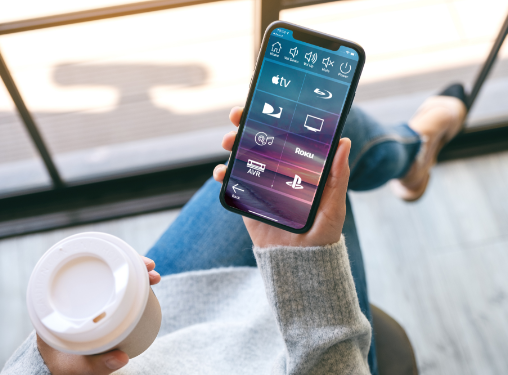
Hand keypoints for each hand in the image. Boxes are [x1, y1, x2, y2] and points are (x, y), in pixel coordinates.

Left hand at [37, 256, 160, 374]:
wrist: (57, 369)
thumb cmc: (62, 365)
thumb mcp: (74, 368)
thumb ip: (96, 364)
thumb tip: (123, 358)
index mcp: (57, 302)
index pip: (82, 270)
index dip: (110, 262)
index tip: (134, 263)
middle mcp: (72, 295)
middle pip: (103, 269)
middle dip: (131, 264)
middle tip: (151, 270)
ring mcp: (87, 298)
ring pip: (112, 278)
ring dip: (136, 274)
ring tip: (154, 278)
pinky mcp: (99, 305)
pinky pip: (116, 289)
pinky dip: (133, 285)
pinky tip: (147, 286)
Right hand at [214, 107, 350, 247]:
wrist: (299, 262)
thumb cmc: (322, 233)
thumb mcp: (334, 204)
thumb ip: (338, 176)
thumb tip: (344, 142)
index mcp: (299, 167)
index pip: (286, 136)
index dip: (274, 118)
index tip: (264, 101)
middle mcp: (279, 171)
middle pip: (259, 141)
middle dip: (245, 125)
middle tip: (237, 116)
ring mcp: (261, 184)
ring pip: (242, 157)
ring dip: (231, 144)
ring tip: (228, 142)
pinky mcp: (247, 200)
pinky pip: (231, 183)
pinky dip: (222, 174)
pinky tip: (221, 172)